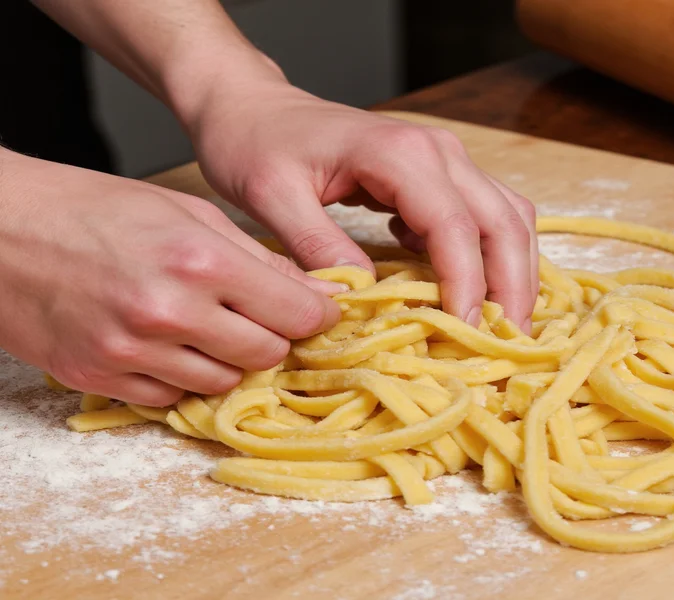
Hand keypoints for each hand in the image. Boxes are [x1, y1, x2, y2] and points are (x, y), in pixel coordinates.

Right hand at [0, 149, 342, 405]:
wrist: (0, 228)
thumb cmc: (93, 207)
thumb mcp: (186, 212)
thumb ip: (256, 257)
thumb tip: (313, 291)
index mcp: (200, 259)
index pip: (295, 311)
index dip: (316, 313)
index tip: (317, 311)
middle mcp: (170, 311)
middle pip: (265, 354)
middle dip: (274, 337)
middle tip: (260, 317)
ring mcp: (132, 351)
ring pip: (223, 383)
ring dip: (228, 360)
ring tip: (207, 327)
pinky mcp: (100, 378)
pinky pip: (170, 399)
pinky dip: (181, 377)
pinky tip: (167, 345)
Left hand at [183, 57, 538, 331]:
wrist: (254, 106)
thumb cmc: (257, 143)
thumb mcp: (271, 195)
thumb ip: (317, 244)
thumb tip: (362, 297)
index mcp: (400, 154)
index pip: (454, 226)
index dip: (467, 285)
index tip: (466, 335)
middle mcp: (438, 150)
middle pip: (502, 221)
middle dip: (512, 286)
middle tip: (506, 342)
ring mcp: (445, 158)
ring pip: (507, 216)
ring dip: (512, 272)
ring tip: (501, 325)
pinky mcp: (439, 174)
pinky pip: (486, 215)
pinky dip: (491, 256)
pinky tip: (466, 289)